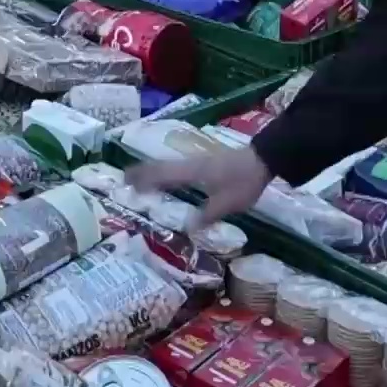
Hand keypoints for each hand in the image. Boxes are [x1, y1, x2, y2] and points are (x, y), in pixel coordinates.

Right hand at [125, 145, 271, 226]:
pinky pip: (177, 167)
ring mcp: (196, 162)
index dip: (143, 179)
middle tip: (124, 179)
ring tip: (139, 179)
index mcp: (191, 172)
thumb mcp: (228, 203)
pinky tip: (166, 178)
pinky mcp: (204, 163)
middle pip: (160, 167)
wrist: (263, 159)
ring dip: (152, 172)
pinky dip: (164, 172)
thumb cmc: (244, 180)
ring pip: (167, 166)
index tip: (125, 182)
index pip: (161, 174)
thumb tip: (186, 227)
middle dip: (141, 173)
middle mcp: (190, 164)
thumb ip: (207, 215)